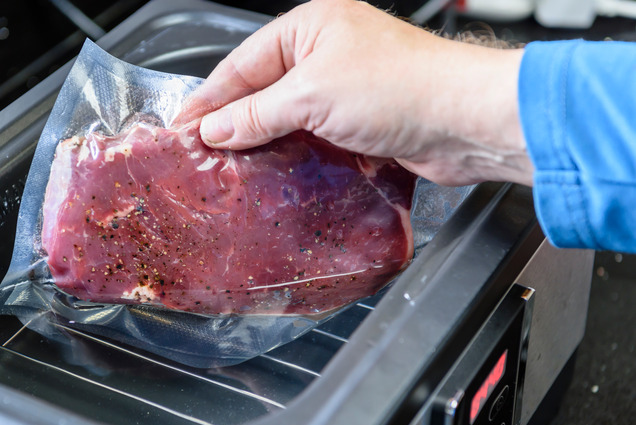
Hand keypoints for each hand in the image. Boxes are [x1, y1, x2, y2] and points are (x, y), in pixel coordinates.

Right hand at [178, 0, 532, 186]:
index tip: (184, 126)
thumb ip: (258, 113)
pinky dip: (292, 154)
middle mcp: (327, 52)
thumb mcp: (312, 94)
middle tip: (202, 151)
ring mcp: (344, 87)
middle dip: (233, 121)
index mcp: (310, 26)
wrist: (463, 120)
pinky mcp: (360, 121)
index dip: (211, 97)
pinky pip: (312, 137)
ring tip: (231, 167)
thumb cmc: (401, 86)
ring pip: (288, 116)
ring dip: (263, 142)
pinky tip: (273, 173)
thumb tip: (217, 128)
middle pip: (263, 89)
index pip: (243, 63)